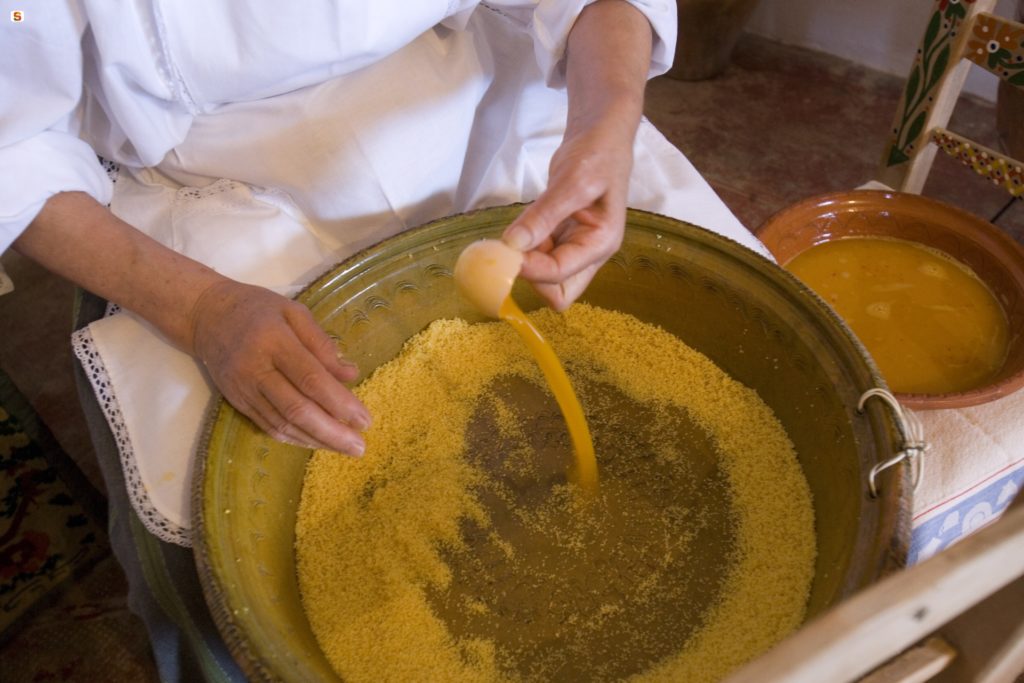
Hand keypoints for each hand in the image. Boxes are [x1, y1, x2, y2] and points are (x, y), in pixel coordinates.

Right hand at [189, 280, 370, 454]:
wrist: (205, 315)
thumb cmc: (257, 309)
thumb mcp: (293, 311)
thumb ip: (322, 343)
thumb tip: (350, 374)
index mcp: (275, 341)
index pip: (311, 379)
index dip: (339, 403)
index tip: (364, 419)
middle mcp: (256, 369)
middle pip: (297, 409)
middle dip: (332, 432)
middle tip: (360, 447)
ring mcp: (244, 389)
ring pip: (282, 424)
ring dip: (316, 441)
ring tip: (345, 449)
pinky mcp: (237, 402)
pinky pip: (268, 427)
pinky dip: (294, 439)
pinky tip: (316, 443)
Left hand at [502, 118, 633, 309]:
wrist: (599, 139)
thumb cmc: (597, 155)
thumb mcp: (572, 182)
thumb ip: (544, 215)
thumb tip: (514, 245)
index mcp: (601, 243)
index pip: (560, 274)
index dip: (529, 268)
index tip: (504, 251)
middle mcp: (589, 253)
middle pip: (558, 293)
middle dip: (531, 278)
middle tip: (511, 250)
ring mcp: (574, 248)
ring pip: (544, 277)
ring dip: (524, 261)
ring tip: (515, 230)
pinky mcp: (559, 240)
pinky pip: (537, 256)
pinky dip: (523, 248)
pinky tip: (519, 228)